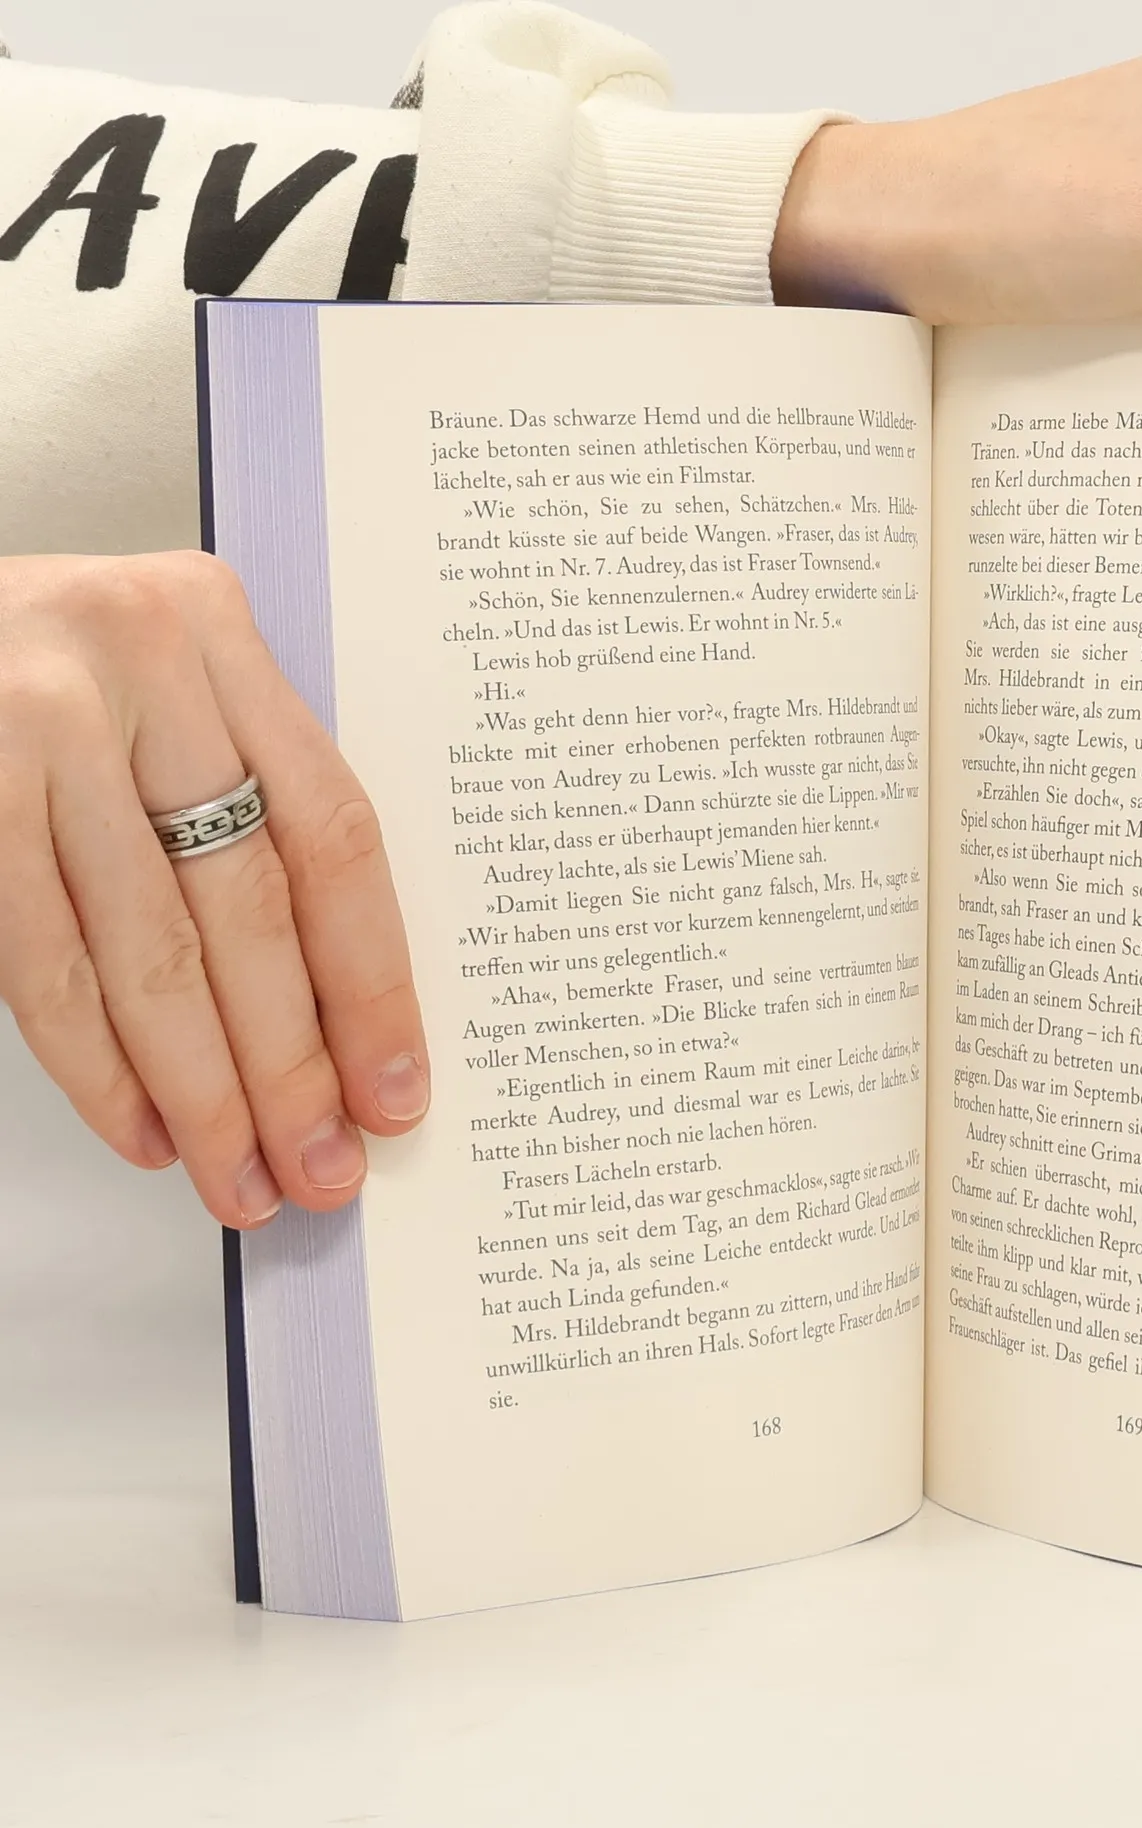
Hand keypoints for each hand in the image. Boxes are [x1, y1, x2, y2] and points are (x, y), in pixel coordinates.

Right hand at [0, 552, 428, 1228]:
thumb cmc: (34, 669)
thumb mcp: (156, 688)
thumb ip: (242, 798)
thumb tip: (333, 1015)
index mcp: (217, 629)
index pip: (335, 836)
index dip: (372, 982)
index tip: (397, 1089)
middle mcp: (140, 658)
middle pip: (252, 906)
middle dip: (293, 1065)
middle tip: (323, 1166)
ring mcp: (38, 721)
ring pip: (151, 951)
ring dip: (204, 1091)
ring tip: (241, 1177)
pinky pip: (42, 963)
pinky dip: (98, 1066)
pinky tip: (144, 1130)